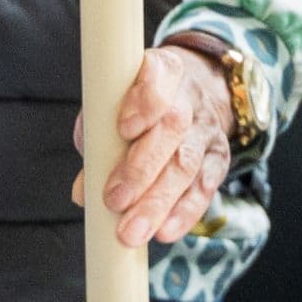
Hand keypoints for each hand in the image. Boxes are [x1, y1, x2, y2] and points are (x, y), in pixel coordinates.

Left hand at [68, 44, 233, 248]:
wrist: (189, 95)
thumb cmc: (135, 103)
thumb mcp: (113, 105)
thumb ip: (97, 141)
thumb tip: (82, 192)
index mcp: (160, 70)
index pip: (159, 75)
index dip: (145, 101)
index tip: (124, 129)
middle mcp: (188, 96)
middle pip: (172, 128)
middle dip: (141, 169)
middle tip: (114, 201)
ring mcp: (207, 128)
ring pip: (187, 164)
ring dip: (157, 201)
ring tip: (132, 231)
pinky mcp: (219, 157)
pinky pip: (205, 187)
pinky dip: (183, 213)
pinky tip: (164, 232)